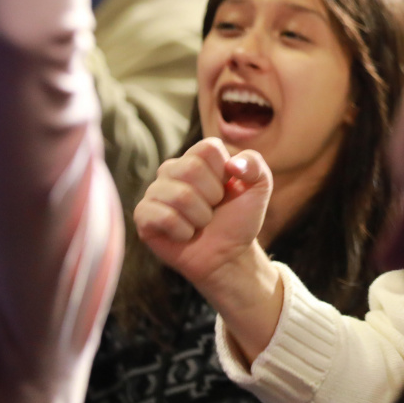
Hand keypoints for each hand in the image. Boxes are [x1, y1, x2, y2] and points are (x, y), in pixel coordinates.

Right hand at [134, 138, 272, 287]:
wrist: (228, 255)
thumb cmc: (239, 218)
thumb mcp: (259, 187)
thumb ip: (254, 165)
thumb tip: (233, 164)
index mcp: (197, 157)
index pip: (208, 148)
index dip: (224, 173)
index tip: (227, 189)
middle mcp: (172, 169)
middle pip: (191, 168)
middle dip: (212, 196)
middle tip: (213, 209)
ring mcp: (155, 192)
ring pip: (179, 195)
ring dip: (200, 216)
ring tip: (201, 223)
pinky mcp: (143, 215)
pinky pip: (162, 216)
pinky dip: (183, 231)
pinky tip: (186, 234)